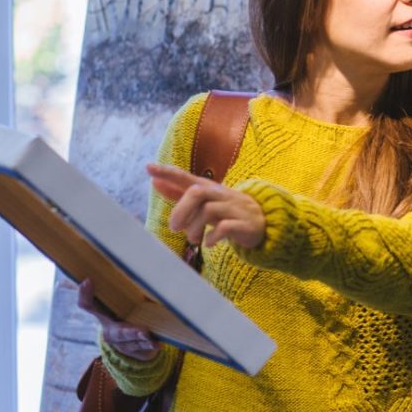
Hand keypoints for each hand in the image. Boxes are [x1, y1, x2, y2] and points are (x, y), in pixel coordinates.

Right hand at [77, 278, 159, 360]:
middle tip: (141, 330)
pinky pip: (139, 352)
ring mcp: (119, 344)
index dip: (85, 294)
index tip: (88, 280)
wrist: (132, 338)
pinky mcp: (130, 352)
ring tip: (151, 337)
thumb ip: (131, 283)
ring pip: (130, 343)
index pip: (89, 305)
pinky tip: (157, 344)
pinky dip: (148, 348)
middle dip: (129, 331)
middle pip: (116, 331)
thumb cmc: (130, 309)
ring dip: (142, 340)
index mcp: (104, 313)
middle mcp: (108, 329)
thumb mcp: (128, 297)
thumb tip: (146, 257)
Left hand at [147, 164, 265, 248]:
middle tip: (174, 227)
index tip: (148, 168)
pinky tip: (208, 243)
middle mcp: (220, 194)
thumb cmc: (226, 209)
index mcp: (208, 188)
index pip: (185, 176)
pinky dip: (212, 237)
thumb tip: (153, 181)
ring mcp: (233, 208)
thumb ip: (178, 192)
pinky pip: (225, 227)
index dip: (167, 172)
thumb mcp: (203, 200)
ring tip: (194, 239)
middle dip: (181, 210)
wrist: (263, 220)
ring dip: (195, 228)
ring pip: (208, 210)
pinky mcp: (244, 224)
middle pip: (197, 192)